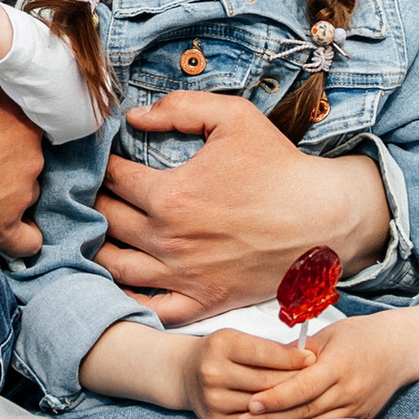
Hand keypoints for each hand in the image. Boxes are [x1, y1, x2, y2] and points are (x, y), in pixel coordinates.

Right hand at [0, 55, 44, 258]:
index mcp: (21, 118)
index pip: (24, 124)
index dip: (1, 128)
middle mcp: (31, 156)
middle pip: (26, 159)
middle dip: (3, 160)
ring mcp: (21, 196)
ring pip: (25, 194)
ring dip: (5, 194)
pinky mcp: (3, 231)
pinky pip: (28, 241)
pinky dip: (19, 236)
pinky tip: (4, 228)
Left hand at [95, 91, 391, 322]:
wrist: (324, 218)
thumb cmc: (280, 167)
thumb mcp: (234, 117)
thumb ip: (180, 108)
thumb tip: (135, 116)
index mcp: (170, 196)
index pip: (113, 179)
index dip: (102, 165)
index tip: (104, 159)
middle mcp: (169, 240)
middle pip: (107, 221)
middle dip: (94, 203)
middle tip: (93, 192)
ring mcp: (184, 276)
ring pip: (117, 268)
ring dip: (98, 248)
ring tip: (96, 233)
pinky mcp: (204, 302)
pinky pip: (151, 310)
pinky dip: (127, 298)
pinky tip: (120, 282)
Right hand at [176, 328, 347, 418]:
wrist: (185, 374)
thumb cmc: (222, 353)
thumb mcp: (240, 339)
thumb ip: (272, 348)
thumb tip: (311, 353)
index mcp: (221, 345)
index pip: (265, 354)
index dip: (293, 358)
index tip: (314, 358)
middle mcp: (213, 373)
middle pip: (267, 383)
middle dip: (296, 382)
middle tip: (320, 380)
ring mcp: (213, 401)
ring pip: (263, 406)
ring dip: (288, 404)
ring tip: (309, 398)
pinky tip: (289, 415)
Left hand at [189, 297, 418, 418]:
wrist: (403, 349)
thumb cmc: (361, 335)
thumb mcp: (331, 334)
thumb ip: (300, 352)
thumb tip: (267, 363)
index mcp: (341, 365)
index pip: (304, 387)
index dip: (276, 397)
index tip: (251, 403)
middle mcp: (350, 390)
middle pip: (305, 411)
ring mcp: (357, 408)